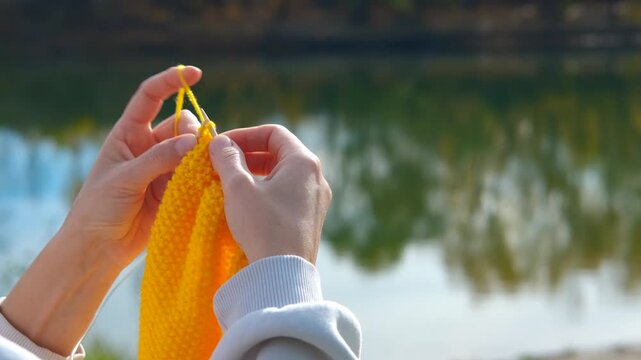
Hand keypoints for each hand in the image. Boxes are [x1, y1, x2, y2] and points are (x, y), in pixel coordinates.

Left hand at [63, 66, 201, 268]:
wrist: (100, 247)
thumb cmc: (99, 208)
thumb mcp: (124, 179)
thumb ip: (157, 159)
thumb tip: (192, 141)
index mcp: (128, 134)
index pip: (150, 97)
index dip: (171, 82)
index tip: (194, 73)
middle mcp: (148, 147)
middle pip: (181, 124)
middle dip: (192, 131)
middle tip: (195, 151)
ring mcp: (164, 168)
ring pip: (193, 149)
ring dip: (201, 154)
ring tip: (204, 169)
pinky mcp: (176, 189)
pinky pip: (198, 174)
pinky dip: (206, 174)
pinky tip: (210, 181)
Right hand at [209, 125, 331, 263]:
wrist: (282, 274)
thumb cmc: (262, 226)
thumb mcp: (239, 188)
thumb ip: (228, 159)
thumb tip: (219, 142)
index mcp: (304, 162)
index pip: (274, 133)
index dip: (245, 135)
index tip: (222, 146)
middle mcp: (316, 178)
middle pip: (279, 153)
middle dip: (248, 155)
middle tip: (222, 164)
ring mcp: (316, 201)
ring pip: (282, 176)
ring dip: (255, 175)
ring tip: (229, 185)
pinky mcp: (310, 221)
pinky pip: (286, 196)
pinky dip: (265, 193)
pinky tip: (245, 206)